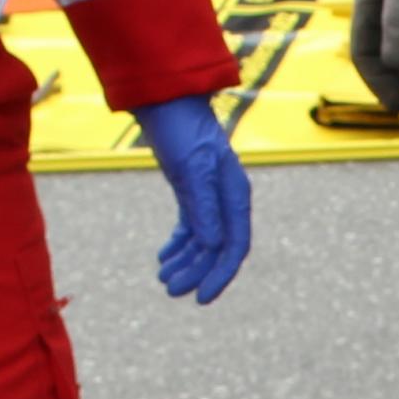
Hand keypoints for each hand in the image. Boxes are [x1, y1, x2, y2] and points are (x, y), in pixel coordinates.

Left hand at [133, 95, 252, 302]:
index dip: (220, 275)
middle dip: (196, 272)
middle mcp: (226, 198)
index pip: (234, 245)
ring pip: (202, 241)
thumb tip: (212, 246)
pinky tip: (164, 258)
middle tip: (171, 290)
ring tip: (163, 278)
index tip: (201, 298)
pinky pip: (190, 227)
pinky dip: (178, 245)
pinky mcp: (192, 191)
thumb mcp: (190, 169)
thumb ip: (202, 207)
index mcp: (234, 195)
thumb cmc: (180, 130)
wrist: (165, 100)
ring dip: (185, 262)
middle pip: (217, 248)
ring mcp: (209, 195)